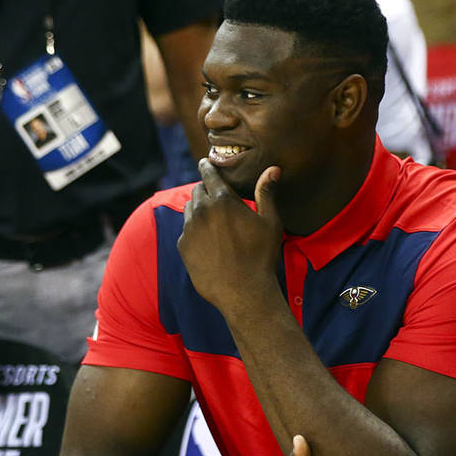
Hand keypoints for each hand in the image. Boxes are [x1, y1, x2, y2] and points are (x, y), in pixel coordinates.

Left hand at [178, 160, 283, 313]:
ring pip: (190, 209)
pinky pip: (186, 231)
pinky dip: (194, 231)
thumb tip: (272, 168)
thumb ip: (266, 193)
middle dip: (205, 189)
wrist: (243, 292)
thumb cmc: (261, 256)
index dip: (207, 166)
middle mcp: (202, 211)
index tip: (205, 162)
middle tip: (215, 197)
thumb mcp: (270, 223)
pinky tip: (208, 242)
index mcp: (223, 201)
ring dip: (199, 209)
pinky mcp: (183, 247)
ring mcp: (189, 230)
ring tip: (212, 220)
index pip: (209, 174)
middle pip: (198, 190)